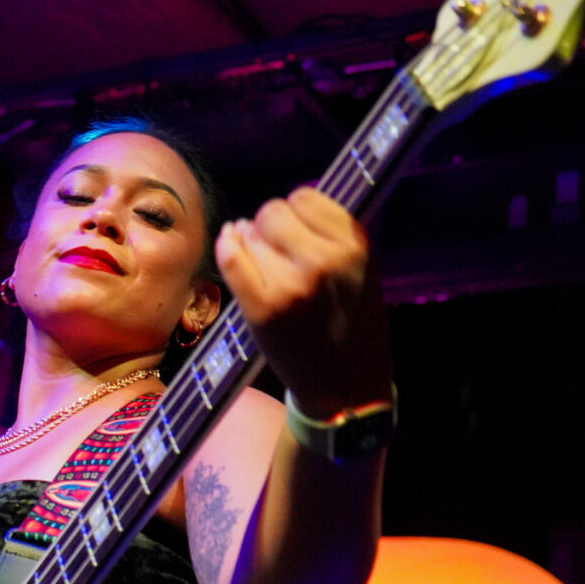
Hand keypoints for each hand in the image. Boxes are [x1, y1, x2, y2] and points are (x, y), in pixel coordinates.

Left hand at [215, 187, 391, 417]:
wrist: (347, 386)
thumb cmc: (350, 324)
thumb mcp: (358, 271)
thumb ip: (326, 236)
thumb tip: (271, 210)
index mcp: (355, 246)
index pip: (304, 196)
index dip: (293, 212)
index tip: (294, 231)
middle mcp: (325, 261)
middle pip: (272, 211)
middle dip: (268, 226)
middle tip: (277, 252)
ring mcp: (292, 285)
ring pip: (250, 234)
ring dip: (251, 243)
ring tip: (267, 268)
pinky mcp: (263, 308)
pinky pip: (230, 258)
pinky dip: (226, 246)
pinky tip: (231, 245)